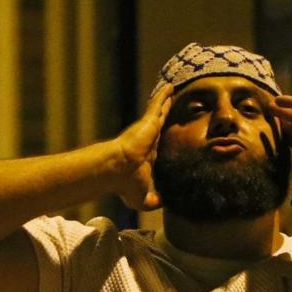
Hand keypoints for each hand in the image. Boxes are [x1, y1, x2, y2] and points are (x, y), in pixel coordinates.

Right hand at [111, 84, 172, 210]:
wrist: (118, 170)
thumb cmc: (126, 184)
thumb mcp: (142, 199)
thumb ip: (152, 202)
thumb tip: (162, 204)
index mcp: (146, 156)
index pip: (156, 144)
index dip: (161, 138)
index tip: (167, 135)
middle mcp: (147, 140)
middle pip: (158, 124)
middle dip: (164, 115)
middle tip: (170, 105)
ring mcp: (147, 130)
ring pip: (158, 112)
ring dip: (165, 102)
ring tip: (172, 91)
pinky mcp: (147, 122)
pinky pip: (158, 105)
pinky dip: (164, 95)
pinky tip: (171, 87)